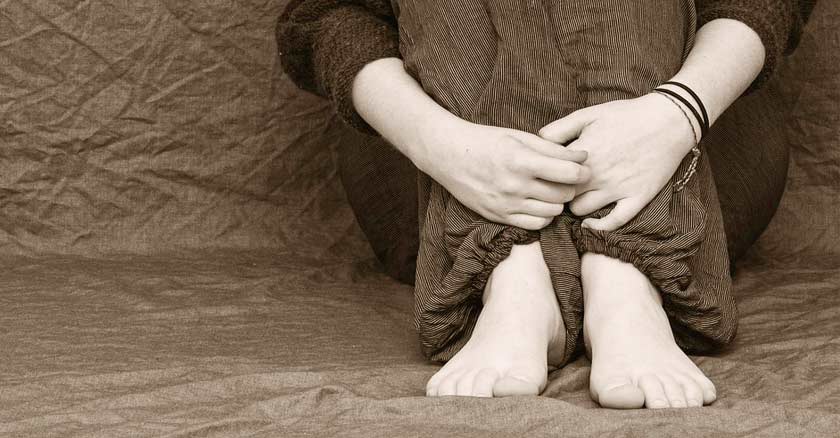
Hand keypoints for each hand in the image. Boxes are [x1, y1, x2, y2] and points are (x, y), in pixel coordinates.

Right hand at [418, 118, 590, 230]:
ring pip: (553, 212)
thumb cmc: (485, 141)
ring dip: (558, 202)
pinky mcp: (499, 216)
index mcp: (522, 160)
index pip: (569, 173)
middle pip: (564, 195)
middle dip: (571, 186)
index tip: (583, 168)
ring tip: (551, 190)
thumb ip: (553, 148)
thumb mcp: (519, 136)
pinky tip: (539, 203)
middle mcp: (515, 186)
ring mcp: (507, 204)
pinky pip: (536, 225)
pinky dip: (545, 216)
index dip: (583, 171)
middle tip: (566, 178)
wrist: (449, 156)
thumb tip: (583, 157)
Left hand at [538, 93, 696, 230]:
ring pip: (581, 210)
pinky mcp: (637, 198)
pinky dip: (598, 226)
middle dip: (557, 192)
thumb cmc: (626, 114)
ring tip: (577, 198)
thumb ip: (559, 129)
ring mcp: (618, 188)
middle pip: (562, 194)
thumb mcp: (588, 114)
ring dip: (575, 205)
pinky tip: (590, 223)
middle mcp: (598, 173)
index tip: (546, 175)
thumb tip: (537, 142)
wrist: (669, 120)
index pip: (550, 174)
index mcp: (583, 153)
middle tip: (558, 189)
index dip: (545, 176)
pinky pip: (613, 223)